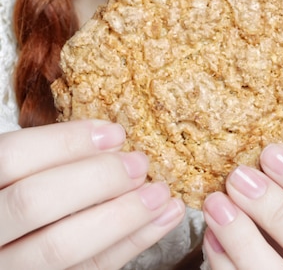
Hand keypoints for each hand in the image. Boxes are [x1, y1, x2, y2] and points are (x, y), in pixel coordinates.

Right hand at [0, 120, 184, 268]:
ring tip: (161, 194)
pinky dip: (129, 244)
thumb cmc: (19, 193)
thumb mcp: (18, 172)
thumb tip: (112, 140)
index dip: (65, 142)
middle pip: (34, 202)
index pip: (12, 158)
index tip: (115, 133)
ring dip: (121, 216)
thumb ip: (47, 158)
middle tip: (140, 163)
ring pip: (60, 247)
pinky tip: (160, 220)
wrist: (12, 243)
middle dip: (96, 178)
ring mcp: (8, 268)